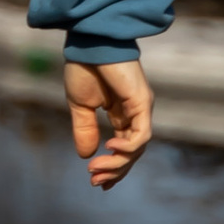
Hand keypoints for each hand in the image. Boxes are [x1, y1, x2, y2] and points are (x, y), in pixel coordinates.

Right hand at [65, 56, 153, 189]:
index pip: (124, 147)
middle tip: (95, 181)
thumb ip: (85, 129)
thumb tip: (87, 155)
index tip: (97, 181)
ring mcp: (141, 109)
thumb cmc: (84, 68)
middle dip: (114, 170)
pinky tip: (110, 147)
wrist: (89, 43)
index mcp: (122, 113)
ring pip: (137, 147)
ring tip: (96, 169)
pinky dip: (128, 146)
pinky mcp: (142, 103)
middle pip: (132, 152)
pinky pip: (141, 133)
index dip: (113, 166)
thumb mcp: (80, 105)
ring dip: (117, 162)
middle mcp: (135, 113)